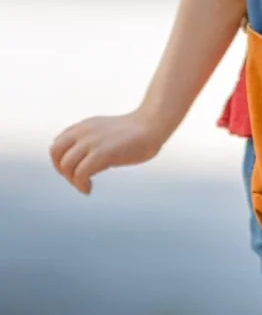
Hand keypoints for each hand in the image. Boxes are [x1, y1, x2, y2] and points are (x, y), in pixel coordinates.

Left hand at [50, 110, 164, 194]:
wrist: (153, 125)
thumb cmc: (135, 133)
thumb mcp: (107, 132)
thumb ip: (93, 141)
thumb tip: (85, 160)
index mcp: (85, 126)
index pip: (57, 143)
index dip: (61, 160)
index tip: (75, 170)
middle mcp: (84, 132)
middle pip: (55, 153)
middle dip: (62, 170)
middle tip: (77, 179)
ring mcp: (92, 141)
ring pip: (65, 165)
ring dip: (72, 180)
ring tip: (86, 185)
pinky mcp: (101, 153)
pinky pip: (80, 174)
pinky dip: (81, 186)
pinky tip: (89, 189)